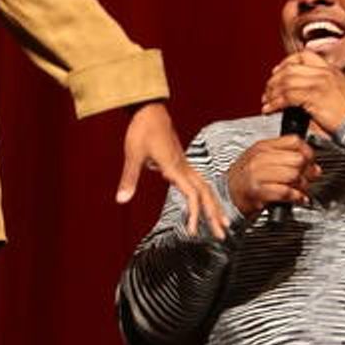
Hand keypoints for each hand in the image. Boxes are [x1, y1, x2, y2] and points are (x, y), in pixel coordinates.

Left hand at [117, 102, 226, 237]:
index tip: (192, 231)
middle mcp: (184, 167)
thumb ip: (129, 179)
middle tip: (222, 235)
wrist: (150, 110)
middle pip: (206, 194)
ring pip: (206, 188)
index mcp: (175, 168)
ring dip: (214, 206)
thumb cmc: (142, 130)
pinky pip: (199, 182)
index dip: (194, 214)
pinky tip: (206, 204)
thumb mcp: (133, 155)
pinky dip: (206, 196)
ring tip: (223, 223)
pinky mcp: (182, 163)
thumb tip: (121, 200)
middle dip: (214, 215)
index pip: (192, 195)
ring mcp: (185, 165)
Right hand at [227, 136, 321, 219]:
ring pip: (293, 175)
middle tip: (306, 178)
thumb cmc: (247, 180)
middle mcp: (259, 158)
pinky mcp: (257, 192)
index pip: (294, 141)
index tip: (309, 162)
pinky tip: (296, 198)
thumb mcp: (263, 161)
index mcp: (262, 147)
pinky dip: (295, 197)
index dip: (307, 152)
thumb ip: (286, 158)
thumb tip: (314, 166)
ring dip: (302, 185)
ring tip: (299, 189)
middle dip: (307, 171)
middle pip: (297, 159)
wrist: (228, 197)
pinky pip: (285, 191)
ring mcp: (256, 174)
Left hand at [261, 51, 344, 136]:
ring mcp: (319, 83)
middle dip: (274, 81)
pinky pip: (287, 96)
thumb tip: (296, 90)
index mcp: (330, 69)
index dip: (285, 63)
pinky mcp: (314, 97)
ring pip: (286, 81)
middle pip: (290, 68)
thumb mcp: (336, 91)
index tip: (276, 73)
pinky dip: (275, 103)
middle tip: (267, 92)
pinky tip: (271, 109)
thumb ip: (319, 85)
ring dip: (271, 93)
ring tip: (266, 103)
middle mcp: (324, 72)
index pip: (303, 55)